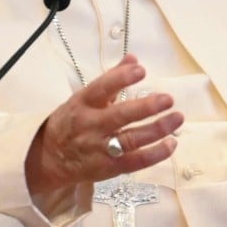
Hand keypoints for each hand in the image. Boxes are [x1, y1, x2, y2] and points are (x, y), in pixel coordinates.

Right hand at [25, 54, 183, 194]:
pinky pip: (135, 162)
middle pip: (119, 116)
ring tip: (177, 118)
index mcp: (82, 103)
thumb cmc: (73, 122)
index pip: (101, 88)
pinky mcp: (109, 168)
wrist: (49, 159)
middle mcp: (90, 126)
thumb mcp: (85, 97)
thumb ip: (112, 78)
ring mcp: (99, 149)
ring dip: (156, 129)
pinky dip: (155, 154)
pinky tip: (171, 144)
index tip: (141, 70)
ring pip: (131, 139)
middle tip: (168, 99)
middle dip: (145, 108)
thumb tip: (133, 58)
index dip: (120, 79)